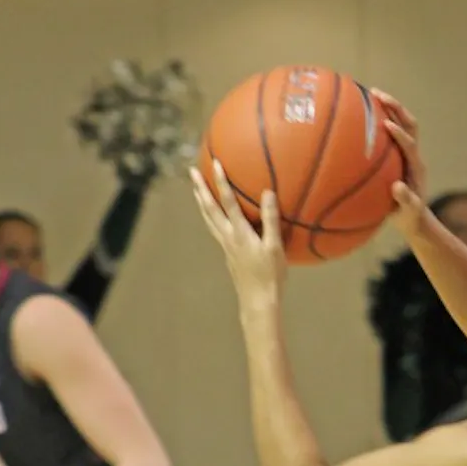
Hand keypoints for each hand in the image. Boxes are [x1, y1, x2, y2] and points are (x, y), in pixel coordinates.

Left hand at [190, 160, 286, 308]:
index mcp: (239, 233)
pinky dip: (210, 216)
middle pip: (209, 209)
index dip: (221, 181)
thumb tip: (267, 192)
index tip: (215, 163)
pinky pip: (215, 229)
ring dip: (201, 202)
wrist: (257, 302)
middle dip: (200, 189)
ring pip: (208, 220)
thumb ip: (270, 219)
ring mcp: (225, 247)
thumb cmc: (270, 276)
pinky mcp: (228, 254)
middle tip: (191, 172)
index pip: (227, 202)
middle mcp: (227, 238)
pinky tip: (213, 216)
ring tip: (196, 190)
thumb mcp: (275, 247)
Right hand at [373, 90, 429, 238]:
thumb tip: (398, 187)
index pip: (410, 144)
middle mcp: (413, 154)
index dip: (399, 134)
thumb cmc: (409, 216)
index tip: (386, 124)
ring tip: (370, 94)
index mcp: (416, 166)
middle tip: (377, 94)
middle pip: (409, 123)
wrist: (414, 217)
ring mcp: (407, 152)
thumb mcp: (408, 212)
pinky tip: (362, 114)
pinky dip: (379, 119)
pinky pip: (390, 132)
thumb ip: (405, 200)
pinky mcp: (398, 153)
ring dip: (389, 108)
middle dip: (395, 107)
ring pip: (402, 123)